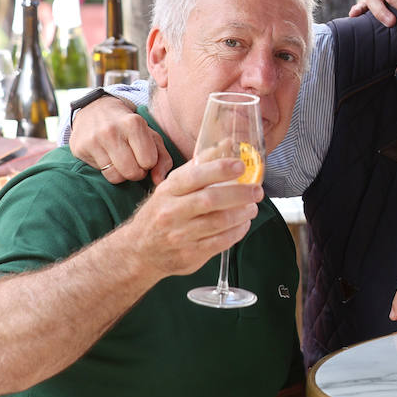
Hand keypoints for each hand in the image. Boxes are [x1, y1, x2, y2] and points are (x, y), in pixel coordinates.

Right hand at [69, 95, 171, 185]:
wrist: (96, 109)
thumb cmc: (130, 127)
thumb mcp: (151, 136)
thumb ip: (162, 158)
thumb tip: (160, 181)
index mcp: (134, 123)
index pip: (149, 161)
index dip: (149, 163)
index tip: (145, 156)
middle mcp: (111, 130)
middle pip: (132, 172)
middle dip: (137, 172)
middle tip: (134, 163)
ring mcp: (93, 139)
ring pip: (116, 176)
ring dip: (123, 174)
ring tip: (123, 162)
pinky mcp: (79, 148)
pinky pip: (102, 173)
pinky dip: (109, 170)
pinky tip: (109, 158)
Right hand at [116, 157, 262, 278]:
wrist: (139, 250)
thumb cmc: (163, 211)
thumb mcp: (174, 186)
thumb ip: (201, 165)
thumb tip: (229, 143)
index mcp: (169, 190)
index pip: (194, 176)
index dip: (220, 169)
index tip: (241, 166)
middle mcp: (171, 212)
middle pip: (209, 200)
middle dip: (239, 194)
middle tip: (257, 191)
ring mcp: (179, 235)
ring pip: (218, 222)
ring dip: (242, 214)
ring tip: (252, 207)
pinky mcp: (189, 254)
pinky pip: (220, 243)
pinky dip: (237, 232)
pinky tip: (243, 224)